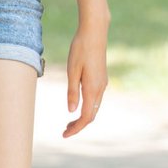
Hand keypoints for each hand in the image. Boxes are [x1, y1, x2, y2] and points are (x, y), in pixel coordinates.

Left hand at [63, 21, 107, 137]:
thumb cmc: (80, 49)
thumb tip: (71, 111)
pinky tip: (78, 104)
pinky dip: (87, 107)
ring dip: (83, 116)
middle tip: (64, 130)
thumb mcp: (72, 71)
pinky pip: (96, 98)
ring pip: (95, 107)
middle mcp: (100, 88)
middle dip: (79, 125)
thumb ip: (72, 92)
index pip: (86, 117)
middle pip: (92, 114)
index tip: (64, 135)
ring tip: (69, 121)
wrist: (95, 32)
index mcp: (92, 88)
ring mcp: (103, 83)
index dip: (76, 129)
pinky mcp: (102, 77)